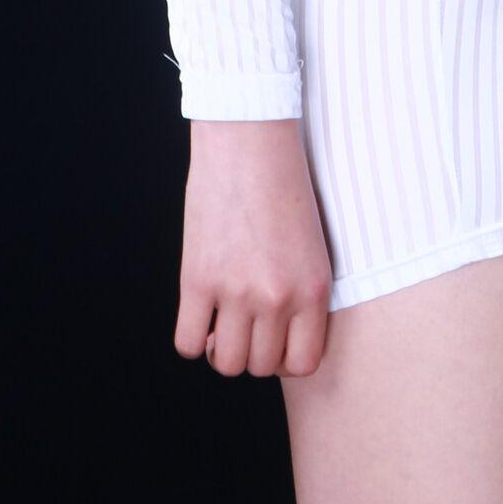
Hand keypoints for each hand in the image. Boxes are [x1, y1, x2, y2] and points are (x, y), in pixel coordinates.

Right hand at [175, 118, 335, 378]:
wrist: (250, 137)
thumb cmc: (283, 183)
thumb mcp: (312, 244)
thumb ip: (301, 293)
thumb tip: (275, 339)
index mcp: (314, 289)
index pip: (303, 364)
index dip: (284, 358)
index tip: (274, 338)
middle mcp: (278, 297)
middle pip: (261, 366)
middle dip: (253, 351)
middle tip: (246, 324)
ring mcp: (236, 291)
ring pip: (226, 362)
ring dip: (222, 348)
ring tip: (222, 320)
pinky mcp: (197, 279)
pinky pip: (188, 343)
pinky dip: (192, 338)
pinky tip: (199, 313)